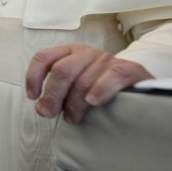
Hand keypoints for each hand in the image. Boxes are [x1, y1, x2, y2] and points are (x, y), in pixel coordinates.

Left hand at [25, 43, 152, 123]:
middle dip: (52, 95)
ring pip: (83, 80)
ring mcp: (107, 59)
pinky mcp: (128, 69)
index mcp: (69, 53)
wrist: (138, 87)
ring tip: (73, 118)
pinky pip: (112, 76)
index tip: (33, 96)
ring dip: (74, 103)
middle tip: (50, 113)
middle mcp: (86, 52)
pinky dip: (100, 90)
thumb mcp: (74, 87)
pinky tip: (94, 102)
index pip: (44, 57)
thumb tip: (42, 108)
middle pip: (61, 71)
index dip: (34, 77)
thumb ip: (56, 94)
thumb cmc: (99, 88)